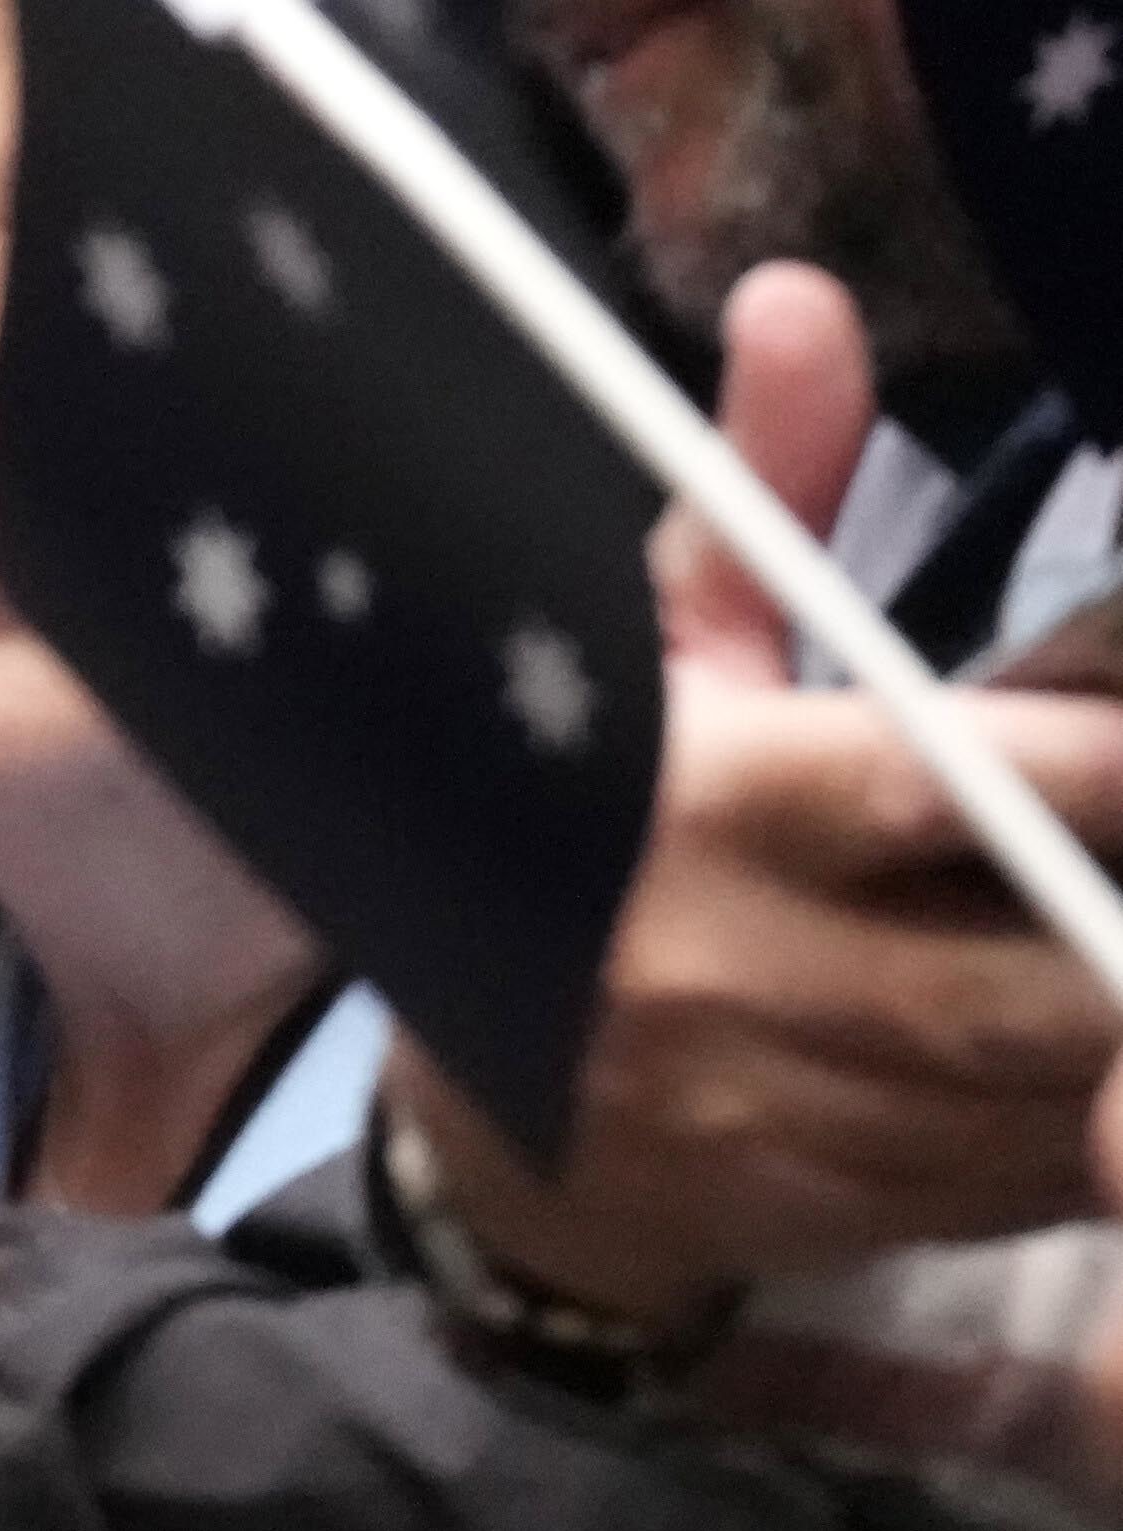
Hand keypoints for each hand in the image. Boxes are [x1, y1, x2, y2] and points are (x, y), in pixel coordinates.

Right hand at [419, 268, 1122, 1309]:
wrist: (485, 1140)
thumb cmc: (601, 849)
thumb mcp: (657, 666)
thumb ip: (757, 501)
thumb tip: (802, 300)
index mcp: (709, 813)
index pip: (962, 787)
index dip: (1103, 776)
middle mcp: (730, 979)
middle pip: (1033, 977)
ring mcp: (774, 1120)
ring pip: (1042, 1095)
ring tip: (1121, 950)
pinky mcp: (820, 1216)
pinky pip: (1018, 1182)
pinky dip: (1097, 1135)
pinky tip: (1105, 1080)